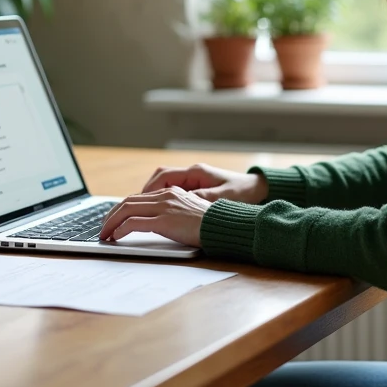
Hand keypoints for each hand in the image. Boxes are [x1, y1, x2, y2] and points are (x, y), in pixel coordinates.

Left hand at [98, 186, 211, 245]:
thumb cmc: (209, 224)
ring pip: (126, 210)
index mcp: (170, 193)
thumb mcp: (188, 213)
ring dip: (111, 223)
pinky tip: (116, 237)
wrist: (223, 226)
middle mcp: (165, 196)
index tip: (112, 220)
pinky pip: (134, 223)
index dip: (121, 209)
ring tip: (105, 235)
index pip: (137, 198)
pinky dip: (121, 230)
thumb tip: (156, 222)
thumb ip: (172, 212)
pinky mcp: (164, 220)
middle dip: (111, 215)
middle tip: (103, 229)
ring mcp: (164, 207)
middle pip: (127, 202)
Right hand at [141, 162, 268, 203]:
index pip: (163, 176)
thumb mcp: (222, 198)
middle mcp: (191, 174)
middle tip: (129, 210)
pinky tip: (156, 214)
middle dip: (142, 195)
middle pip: (158, 179)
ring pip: (162, 185)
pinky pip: (171, 192)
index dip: (148, 190)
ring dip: (150, 197)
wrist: (257, 189)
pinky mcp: (195, 188)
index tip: (137, 202)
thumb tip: (180, 201)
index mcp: (196, 173)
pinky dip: (160, 201)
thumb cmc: (242, 192)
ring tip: (137, 213)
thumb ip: (201, 199)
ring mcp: (192, 180)